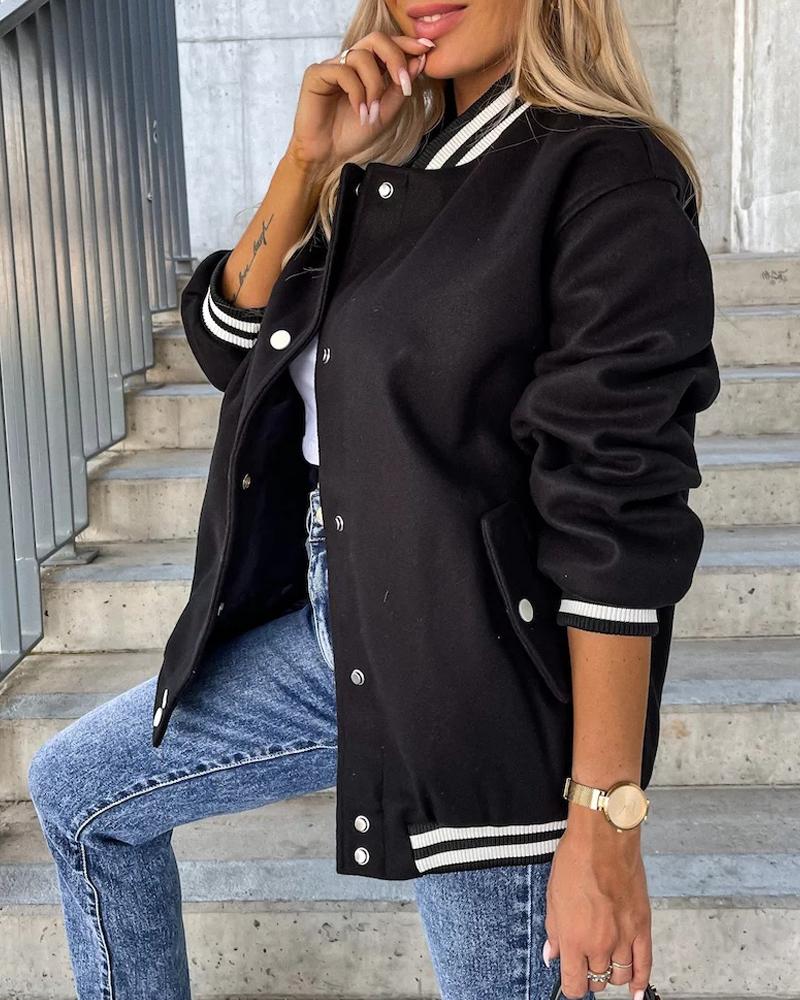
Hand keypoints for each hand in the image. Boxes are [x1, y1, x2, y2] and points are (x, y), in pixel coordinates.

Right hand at [285, 31, 431, 179]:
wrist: (329, 155)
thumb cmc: (353, 134)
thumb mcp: (386, 112)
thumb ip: (401, 87)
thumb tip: (419, 61)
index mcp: (366, 68)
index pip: (388, 45)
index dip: (407, 43)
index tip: (427, 49)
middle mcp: (349, 62)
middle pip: (376, 39)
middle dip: (395, 58)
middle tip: (404, 82)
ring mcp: (332, 66)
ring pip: (362, 57)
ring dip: (374, 87)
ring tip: (372, 113)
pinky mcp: (316, 74)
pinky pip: (343, 71)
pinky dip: (357, 93)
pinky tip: (359, 112)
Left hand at [543, 812, 651, 999]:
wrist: (603, 839)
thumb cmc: (576, 861)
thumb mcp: (553, 897)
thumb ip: (554, 932)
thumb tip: (552, 954)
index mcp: (574, 938)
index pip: (574, 984)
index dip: (571, 987)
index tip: (570, 982)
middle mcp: (600, 944)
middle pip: (598, 981)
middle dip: (590, 977)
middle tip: (586, 964)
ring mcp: (624, 937)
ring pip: (620, 975)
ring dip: (611, 975)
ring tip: (605, 964)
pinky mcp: (642, 927)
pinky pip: (644, 964)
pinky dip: (639, 980)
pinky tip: (635, 988)